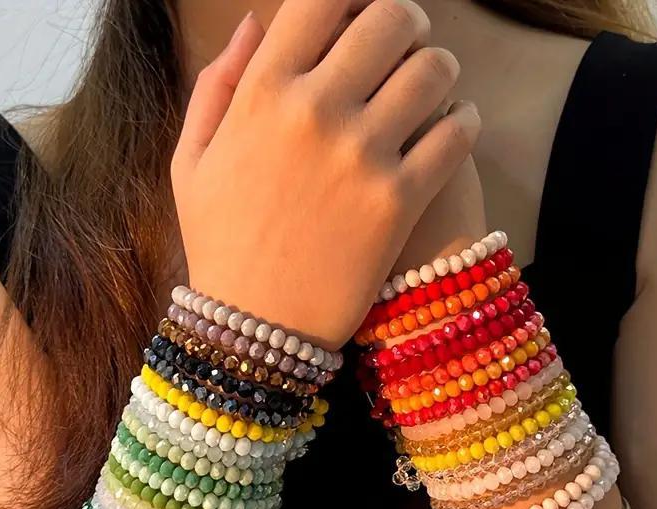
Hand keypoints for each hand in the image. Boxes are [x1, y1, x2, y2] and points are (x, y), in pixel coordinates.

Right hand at [171, 0, 480, 348]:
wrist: (255, 327)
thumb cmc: (221, 244)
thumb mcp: (190, 162)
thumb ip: (216, 86)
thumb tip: (256, 23)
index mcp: (260, 93)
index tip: (363, 7)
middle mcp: (314, 112)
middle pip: (390, 18)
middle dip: (408, 21)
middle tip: (409, 43)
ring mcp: (361, 157)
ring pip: (434, 69)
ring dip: (441, 68)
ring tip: (435, 87)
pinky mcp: (400, 202)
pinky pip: (458, 131)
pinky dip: (465, 119)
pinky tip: (455, 126)